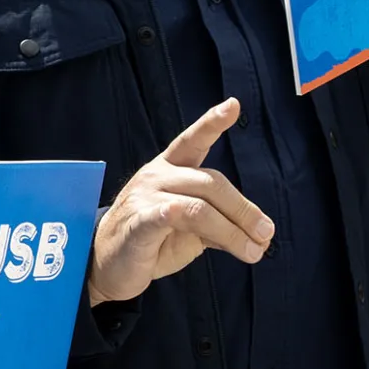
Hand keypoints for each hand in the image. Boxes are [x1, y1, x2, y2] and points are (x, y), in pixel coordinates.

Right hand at [86, 98, 272, 306]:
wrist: (103, 263)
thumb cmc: (150, 241)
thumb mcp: (191, 230)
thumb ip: (218, 223)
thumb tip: (259, 234)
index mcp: (170, 170)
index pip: (193, 141)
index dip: (212, 123)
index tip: (233, 105)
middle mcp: (157, 176)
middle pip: (211, 183)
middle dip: (244, 211)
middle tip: (265, 234)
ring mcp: (144, 197)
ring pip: (198, 205)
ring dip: (232, 230)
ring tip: (253, 251)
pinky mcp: (137, 223)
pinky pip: (163, 217)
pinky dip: (184, 219)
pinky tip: (198, 235)